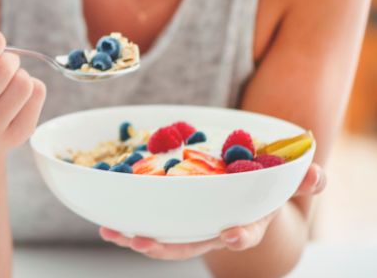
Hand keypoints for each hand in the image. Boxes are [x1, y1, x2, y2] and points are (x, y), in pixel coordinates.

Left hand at [100, 162, 325, 259]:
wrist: (245, 191)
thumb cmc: (267, 185)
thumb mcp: (287, 179)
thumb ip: (303, 178)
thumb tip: (316, 174)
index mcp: (246, 222)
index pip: (245, 233)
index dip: (240, 236)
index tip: (232, 235)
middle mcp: (214, 231)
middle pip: (190, 245)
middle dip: (166, 247)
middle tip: (143, 241)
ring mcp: (190, 227)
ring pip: (163, 241)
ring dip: (137, 238)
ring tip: (113, 232)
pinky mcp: (172, 220)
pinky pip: (149, 225)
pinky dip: (127, 225)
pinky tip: (105, 221)